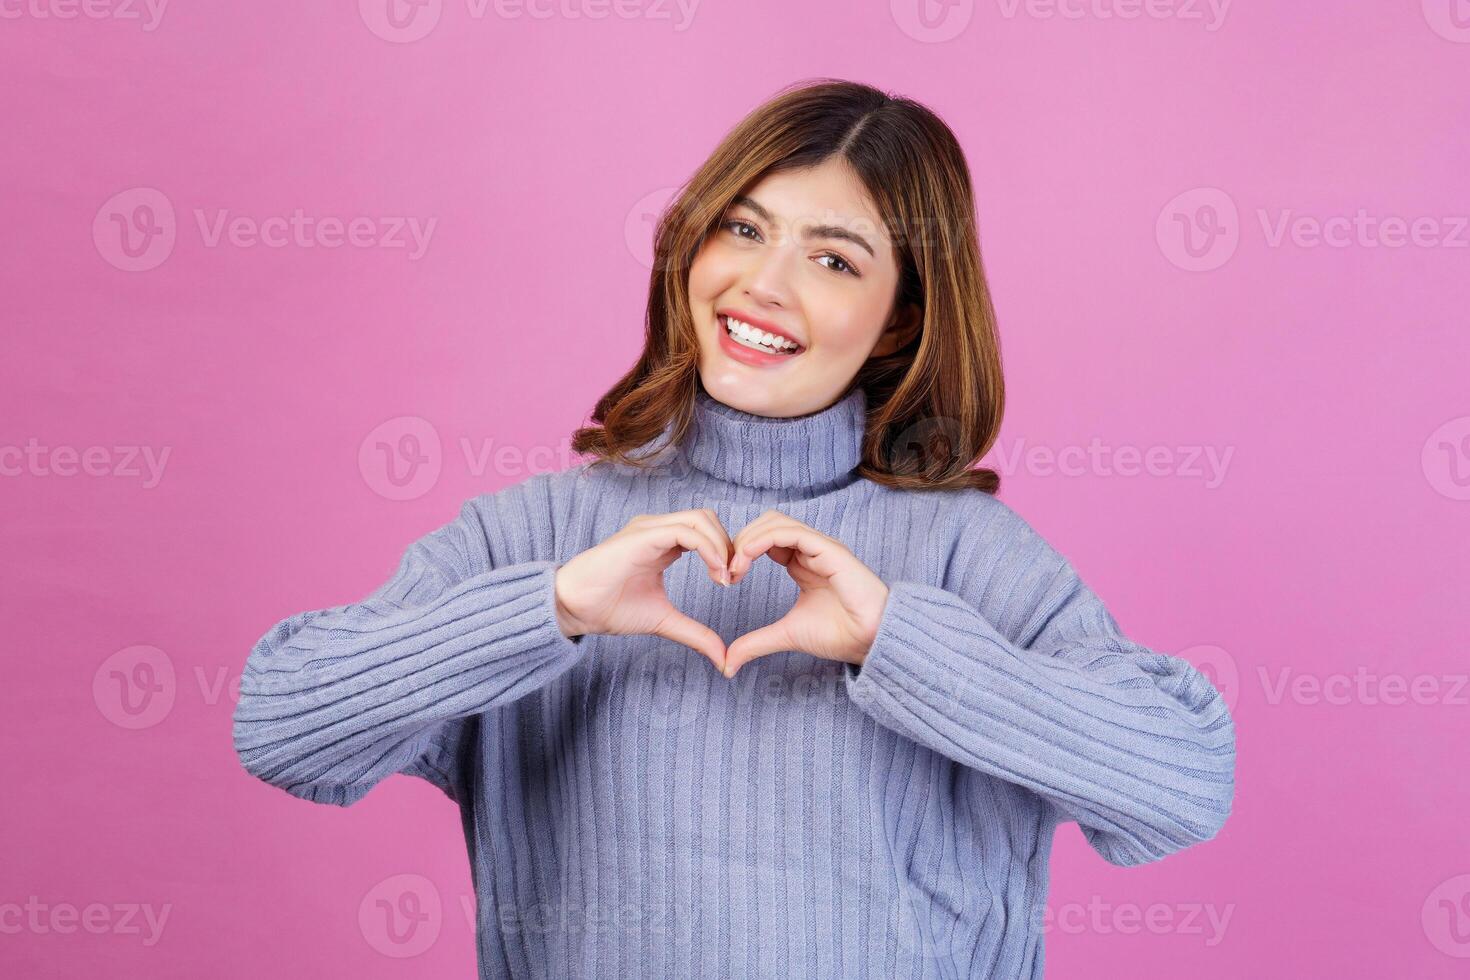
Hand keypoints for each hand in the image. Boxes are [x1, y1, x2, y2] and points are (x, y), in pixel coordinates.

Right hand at [553, 509, 731, 671]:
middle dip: (728, 545)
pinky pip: (686, 531)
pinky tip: (715, 573)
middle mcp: (657, 529)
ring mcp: (649, 529)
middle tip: (732, 579)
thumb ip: (694, 633)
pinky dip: (708, 548)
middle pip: (708, 518)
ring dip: (722, 545)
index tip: (731, 582)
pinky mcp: (643, 536)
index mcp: (662, 543)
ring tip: (724, 577)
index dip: (725, 552)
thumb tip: (723, 658)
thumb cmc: (610, 609)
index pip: (706, 531)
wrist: (574, 609)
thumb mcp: (664, 621)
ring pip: (701, 519)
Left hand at [723, 510, 889, 677]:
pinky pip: (791, 532)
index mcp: (803, 562)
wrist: (872, 641)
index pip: (765, 539)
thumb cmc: (841, 635)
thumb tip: (727, 663)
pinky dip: (763, 540)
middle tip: (725, 572)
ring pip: (775, 522)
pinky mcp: (829, 550)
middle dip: (739, 541)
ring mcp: (821, 547)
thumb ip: (756, 643)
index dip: (740, 552)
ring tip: (734, 568)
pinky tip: (746, 560)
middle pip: (766, 523)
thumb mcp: (786, 635)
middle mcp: (811, 550)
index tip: (725, 578)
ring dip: (747, 540)